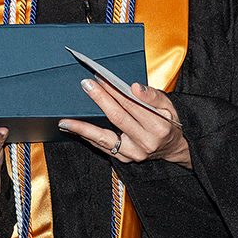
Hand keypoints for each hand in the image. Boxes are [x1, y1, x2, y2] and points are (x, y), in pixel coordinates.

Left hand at [59, 79, 191, 167]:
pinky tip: (74, 130)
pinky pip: (103, 148)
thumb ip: (153, 96)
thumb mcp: (169, 106)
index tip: (100, 77)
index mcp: (158, 126)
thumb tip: (135, 88)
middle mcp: (146, 142)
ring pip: (105, 139)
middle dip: (100, 100)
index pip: (131, 105)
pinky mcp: (125, 160)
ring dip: (83, 128)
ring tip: (65, 121)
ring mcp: (134, 153)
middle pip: (117, 118)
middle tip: (85, 85)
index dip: (115, 90)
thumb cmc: (168, 122)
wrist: (172, 147)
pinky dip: (88, 138)